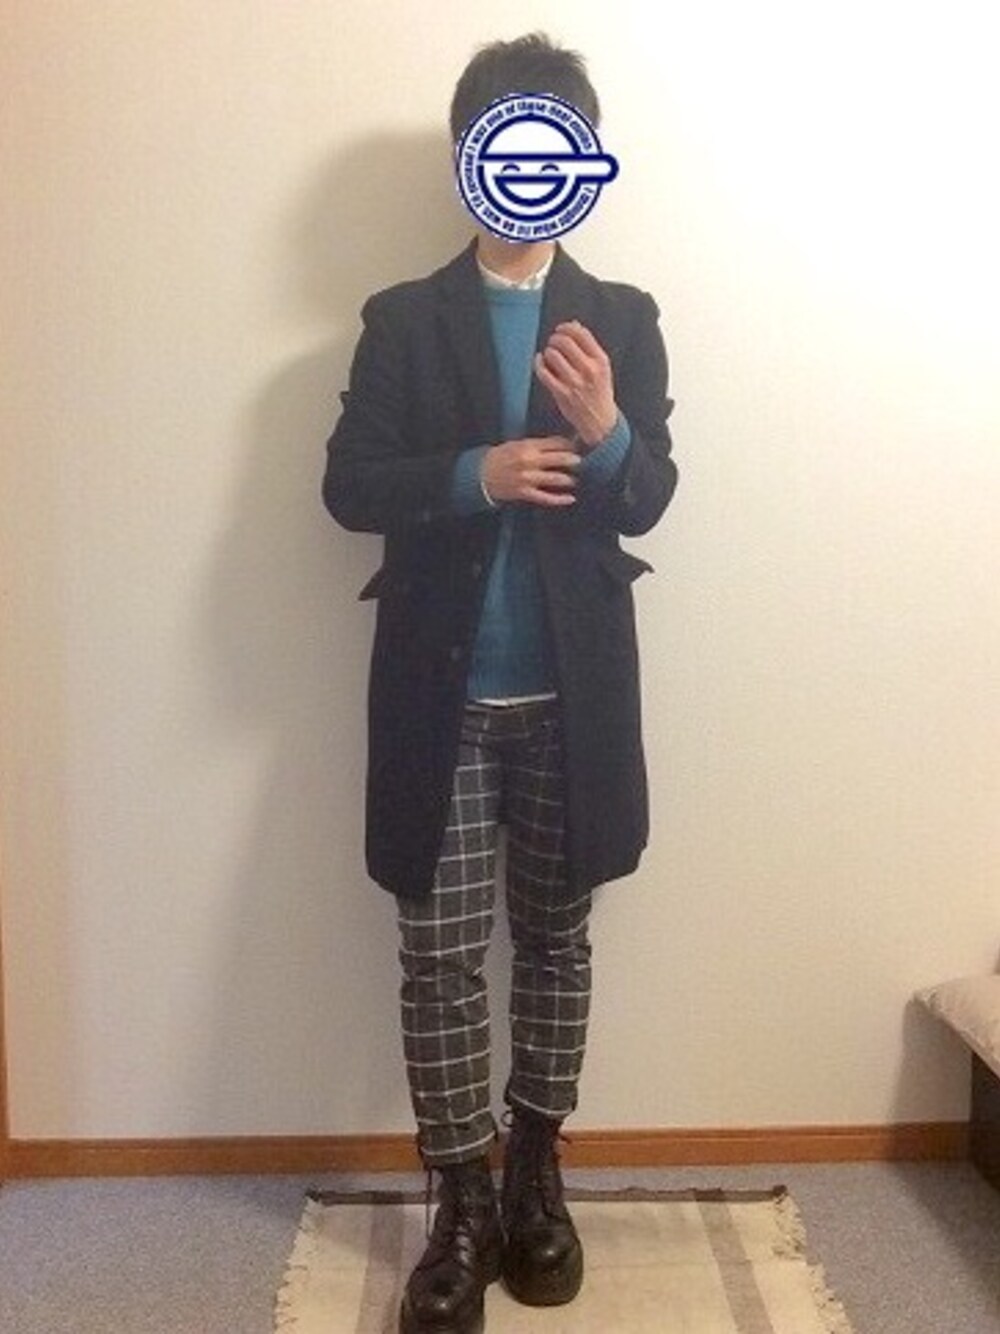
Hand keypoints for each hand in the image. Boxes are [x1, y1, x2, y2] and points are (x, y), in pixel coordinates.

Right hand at [481, 435, 579, 506]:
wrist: (481, 475)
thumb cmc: (501, 457)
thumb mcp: (517, 445)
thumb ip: (537, 445)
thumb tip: (560, 445)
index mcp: (527, 446)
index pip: (555, 443)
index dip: (570, 445)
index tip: (578, 447)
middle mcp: (529, 461)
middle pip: (559, 459)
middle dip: (574, 460)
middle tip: (584, 462)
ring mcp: (527, 478)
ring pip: (555, 478)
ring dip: (570, 479)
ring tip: (577, 479)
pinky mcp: (524, 493)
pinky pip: (546, 498)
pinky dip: (559, 499)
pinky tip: (570, 499)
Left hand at [534, 321, 617, 448]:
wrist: (600, 420)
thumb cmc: (599, 391)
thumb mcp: (602, 367)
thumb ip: (589, 346)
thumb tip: (574, 324)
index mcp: (600, 360)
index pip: (581, 334)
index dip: (566, 327)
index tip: (560, 329)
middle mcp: (588, 370)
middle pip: (564, 342)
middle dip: (555, 339)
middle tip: (553, 342)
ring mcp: (574, 383)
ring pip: (553, 355)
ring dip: (548, 351)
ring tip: (549, 355)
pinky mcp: (562, 394)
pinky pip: (544, 373)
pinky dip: (538, 364)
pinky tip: (540, 361)